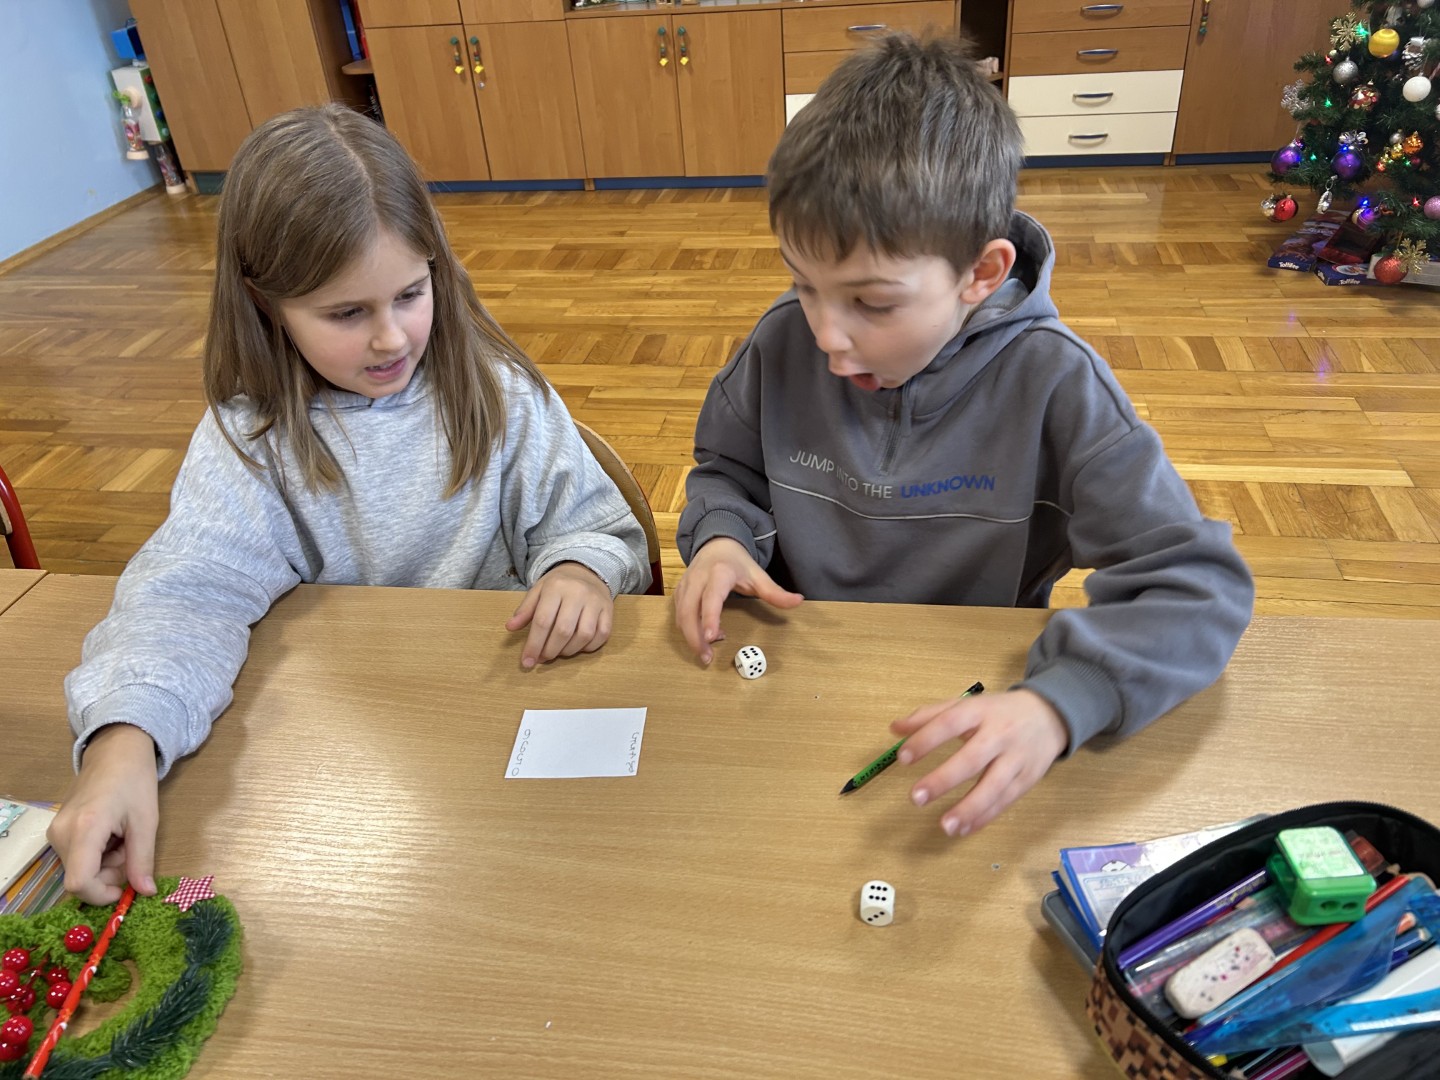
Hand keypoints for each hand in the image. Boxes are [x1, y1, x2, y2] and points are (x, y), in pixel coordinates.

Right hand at [48, 724, 159, 904]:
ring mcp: (56, 832)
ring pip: (81, 869)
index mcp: (85, 829)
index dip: (102, 895)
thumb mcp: (146, 822)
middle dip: (110, 875)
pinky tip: (113, 836)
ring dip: (106, 864)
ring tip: (124, 839)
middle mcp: (62, 833)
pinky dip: (98, 855)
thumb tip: (146, 892)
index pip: (79, 882)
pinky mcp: (57, 831)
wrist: (116, 751)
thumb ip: (142, 860)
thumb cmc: (135, 781)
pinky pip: (77, 857)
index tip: (125, 889)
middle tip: (132, 851)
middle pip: (82, 877)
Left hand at [506, 562, 613, 668]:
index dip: (533, 645)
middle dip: (550, 650)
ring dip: (569, 650)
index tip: (527, 661)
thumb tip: (510, 627)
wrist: (587, 570)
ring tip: (559, 652)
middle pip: (563, 630)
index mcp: (556, 587)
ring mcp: (596, 601)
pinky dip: (589, 647)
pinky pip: (602, 635)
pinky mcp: (609, 610)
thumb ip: (525, 610)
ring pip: (584, 635)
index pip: (542, 620)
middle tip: (543, 658)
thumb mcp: (538, 591)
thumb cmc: (559, 585)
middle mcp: (578, 593)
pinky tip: (578, 647)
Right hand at [674, 537, 802, 663]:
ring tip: (706, 651)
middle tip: (707, 658)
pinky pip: (678, 614)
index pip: (711, 598)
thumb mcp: (758, 575)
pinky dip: (688, 629)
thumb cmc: (737, 562)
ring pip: (680, 615)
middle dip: (694, 637)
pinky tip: (704, 636)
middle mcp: (698, 578)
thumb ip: (775, 592)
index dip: (710, 617)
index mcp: (719, 573)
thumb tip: (797, 601)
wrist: (716, 544)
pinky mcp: (679, 592)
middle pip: (689, 611)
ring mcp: (685, 585)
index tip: (711, 637)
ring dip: (690, 636)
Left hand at [891, 689, 1068, 837]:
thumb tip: (895, 728)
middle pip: (972, 758)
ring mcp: (1016, 759)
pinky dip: (985, 817)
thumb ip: (930, 715)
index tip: (902, 758)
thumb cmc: (998, 712)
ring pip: (994, 786)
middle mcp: (1000, 735)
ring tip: (945, 826)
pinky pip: (1006, 801)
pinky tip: (964, 829)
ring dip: (969, 808)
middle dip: (943, 779)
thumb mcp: (966, 705)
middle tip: (915, 797)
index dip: (926, 740)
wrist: (1050, 715)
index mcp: (980, 711)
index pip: (950, 723)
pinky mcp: (1027, 779)